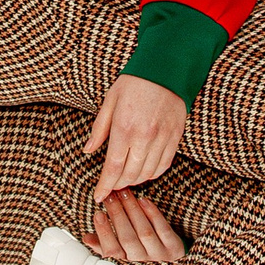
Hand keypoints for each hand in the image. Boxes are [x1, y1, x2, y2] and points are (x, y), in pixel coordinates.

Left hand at [85, 74, 185, 204]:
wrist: (166, 68)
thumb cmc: (134, 82)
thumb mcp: (110, 101)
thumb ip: (99, 129)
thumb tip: (88, 150)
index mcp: (124, 128)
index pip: (113, 168)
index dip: (105, 186)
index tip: (99, 196)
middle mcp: (145, 137)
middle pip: (130, 175)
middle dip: (118, 184)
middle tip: (111, 184)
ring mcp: (162, 138)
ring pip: (147, 173)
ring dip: (135, 180)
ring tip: (126, 177)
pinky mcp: (176, 137)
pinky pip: (164, 165)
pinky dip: (152, 173)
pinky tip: (144, 170)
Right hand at [87, 188, 187, 264]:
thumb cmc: (141, 258)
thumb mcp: (122, 256)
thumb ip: (104, 247)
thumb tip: (86, 238)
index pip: (112, 251)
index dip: (104, 233)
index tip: (98, 214)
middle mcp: (143, 263)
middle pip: (128, 239)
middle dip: (117, 215)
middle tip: (110, 198)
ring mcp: (160, 256)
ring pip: (144, 232)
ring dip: (132, 211)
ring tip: (123, 194)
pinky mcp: (174, 247)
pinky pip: (162, 228)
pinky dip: (153, 213)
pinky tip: (143, 200)